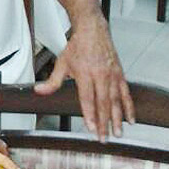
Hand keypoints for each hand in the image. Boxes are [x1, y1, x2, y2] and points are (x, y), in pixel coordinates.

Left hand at [34, 13, 134, 140]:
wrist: (93, 31)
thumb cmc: (78, 47)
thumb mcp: (61, 63)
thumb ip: (52, 81)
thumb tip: (38, 91)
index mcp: (85, 74)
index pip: (87, 99)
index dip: (90, 115)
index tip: (91, 128)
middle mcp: (100, 76)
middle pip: (103, 103)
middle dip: (104, 123)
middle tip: (104, 138)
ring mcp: (112, 75)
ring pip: (116, 101)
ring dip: (117, 119)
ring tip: (118, 133)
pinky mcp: (120, 74)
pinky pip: (126, 93)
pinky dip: (129, 107)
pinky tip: (130, 119)